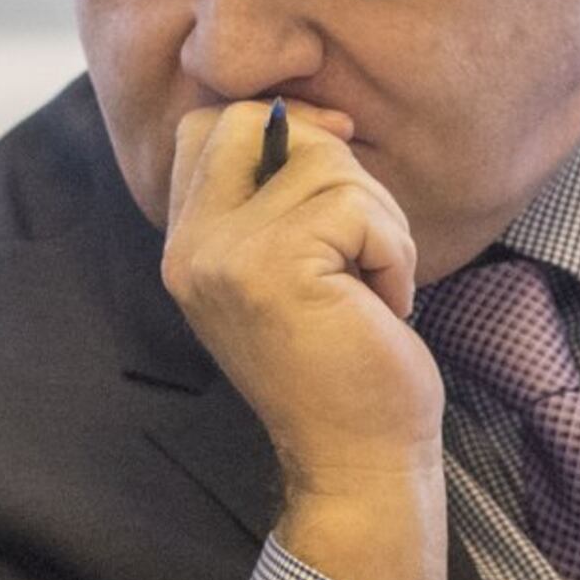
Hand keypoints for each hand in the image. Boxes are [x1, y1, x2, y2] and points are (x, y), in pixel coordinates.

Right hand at [161, 100, 446, 579]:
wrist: (357, 461)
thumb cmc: (344, 364)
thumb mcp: (288, 269)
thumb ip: (275, 198)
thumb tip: (318, 117)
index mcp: (187, 244)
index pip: (206, 127)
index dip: (278, 121)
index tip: (334, 155)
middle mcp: (190, 248)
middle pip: (252, 121)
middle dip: (332, 157)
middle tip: (365, 228)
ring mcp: (224, 258)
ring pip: (323, 164)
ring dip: (379, 217)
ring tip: (377, 280)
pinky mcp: (274, 270)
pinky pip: (355, 207)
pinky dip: (393, 249)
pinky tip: (386, 302)